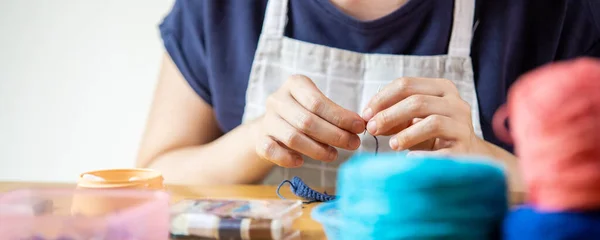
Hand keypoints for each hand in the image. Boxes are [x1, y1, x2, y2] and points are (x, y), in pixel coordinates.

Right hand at [254, 75, 365, 166]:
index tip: (359, 128)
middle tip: (353, 144)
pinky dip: (287, 158)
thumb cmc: (304, 113)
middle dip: (334, 135)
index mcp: (294, 84)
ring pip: (292, 137)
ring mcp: (267, 120)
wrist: (273, 125)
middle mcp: (278, 99)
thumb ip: (336, 114)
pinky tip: (301, 162)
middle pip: (307, 121)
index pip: (318, 102)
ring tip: (334, 155)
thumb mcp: (319, 106)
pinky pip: (271, 150)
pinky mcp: (259, 139)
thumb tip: (359, 126)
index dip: (340, 117)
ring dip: (317, 150)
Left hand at [362, 77, 486, 154]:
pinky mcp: (465, 149)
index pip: (406, 84)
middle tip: (371, 129)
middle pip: (417, 101)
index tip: (365, 114)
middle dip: (389, 115)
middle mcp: (456, 103)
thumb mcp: (413, 119)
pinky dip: (423, 156)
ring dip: (406, 134)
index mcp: (442, 88)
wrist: (468, 155)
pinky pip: (443, 152)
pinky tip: (410, 159)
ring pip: (433, 123)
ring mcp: (463, 126)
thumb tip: (368, 119)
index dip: (381, 98)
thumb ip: (393, 116)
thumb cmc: (434, 134)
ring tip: (391, 145)